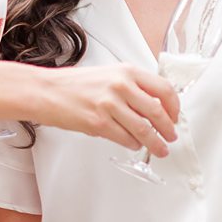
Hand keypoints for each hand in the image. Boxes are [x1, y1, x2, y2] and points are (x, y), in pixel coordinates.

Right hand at [23, 63, 180, 153]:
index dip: (174, 107)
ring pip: (144, 129)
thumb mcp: (109, 74)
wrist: (47, 91)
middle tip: (171, 137)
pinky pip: (125, 138)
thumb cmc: (76, 84)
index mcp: (127, 71)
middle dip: (168, 128)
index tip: (175, 117)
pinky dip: (134, 144)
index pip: (163, 89)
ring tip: (160, 149)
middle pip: (157, 112)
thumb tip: (154, 106)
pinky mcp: (98, 123)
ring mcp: (109, 105)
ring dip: (156, 143)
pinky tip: (135, 145)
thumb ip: (132, 86)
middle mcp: (121, 86)